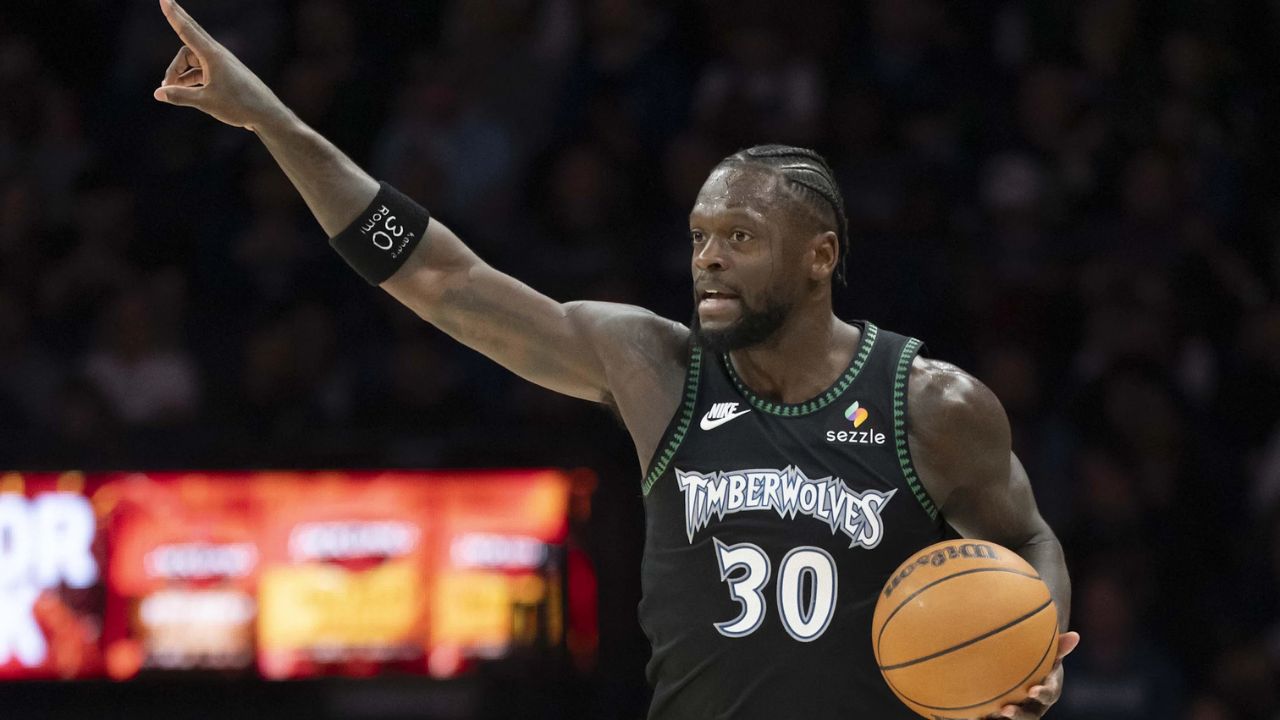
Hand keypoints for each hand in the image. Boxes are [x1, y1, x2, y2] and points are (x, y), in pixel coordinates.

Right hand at [152, 0, 282, 129]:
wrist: (266, 114)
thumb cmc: (239, 106)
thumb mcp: (205, 102)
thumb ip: (180, 96)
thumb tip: (157, 93)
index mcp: (213, 55)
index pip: (187, 30)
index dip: (174, 15)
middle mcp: (217, 55)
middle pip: (189, 39)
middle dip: (176, 27)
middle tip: (164, 3)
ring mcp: (222, 64)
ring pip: (193, 60)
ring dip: (180, 72)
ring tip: (169, 89)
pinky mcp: (225, 74)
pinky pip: (201, 70)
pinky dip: (190, 78)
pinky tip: (182, 92)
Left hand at [986, 631, 1079, 718]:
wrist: (1031, 675)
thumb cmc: (1042, 661)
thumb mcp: (1051, 655)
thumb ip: (1059, 647)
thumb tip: (1076, 635)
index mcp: (1047, 693)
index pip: (1047, 695)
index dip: (1041, 694)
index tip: (1032, 690)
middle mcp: (1034, 707)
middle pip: (1028, 717)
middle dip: (1018, 716)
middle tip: (1005, 710)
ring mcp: (1019, 712)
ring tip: (979, 717)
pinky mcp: (1001, 715)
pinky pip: (990, 719)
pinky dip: (979, 717)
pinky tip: (965, 712)